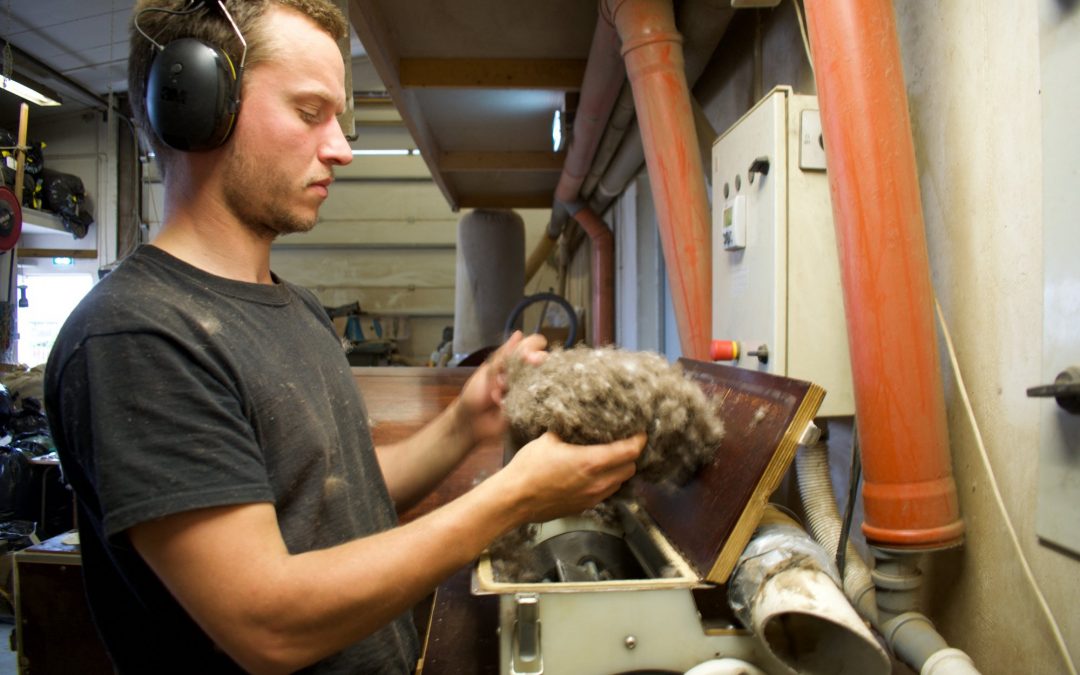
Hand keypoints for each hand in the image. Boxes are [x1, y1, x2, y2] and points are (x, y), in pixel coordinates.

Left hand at [456, 331, 547, 445]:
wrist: (470, 421)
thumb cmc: (475, 393)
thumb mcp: (487, 371)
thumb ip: (504, 355)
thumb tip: (519, 333)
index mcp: (513, 361)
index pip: (533, 345)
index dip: (535, 348)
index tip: (530, 358)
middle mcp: (524, 373)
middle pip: (542, 362)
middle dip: (527, 369)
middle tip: (510, 377)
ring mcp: (528, 390)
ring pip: (538, 382)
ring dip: (515, 386)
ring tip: (497, 392)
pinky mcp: (529, 408)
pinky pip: (531, 401)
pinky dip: (512, 401)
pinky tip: (499, 404)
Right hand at [500, 431, 645, 523]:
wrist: (514, 500)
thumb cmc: (529, 468)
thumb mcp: (548, 439)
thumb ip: (569, 431)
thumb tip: (577, 421)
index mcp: (591, 462)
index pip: (630, 451)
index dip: (639, 440)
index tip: (640, 432)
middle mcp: (598, 482)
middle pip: (630, 468)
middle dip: (630, 455)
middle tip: (624, 443)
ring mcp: (593, 497)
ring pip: (620, 482)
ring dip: (619, 470)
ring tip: (610, 459)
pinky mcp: (585, 507)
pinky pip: (606, 493)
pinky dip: (607, 482)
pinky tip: (595, 475)